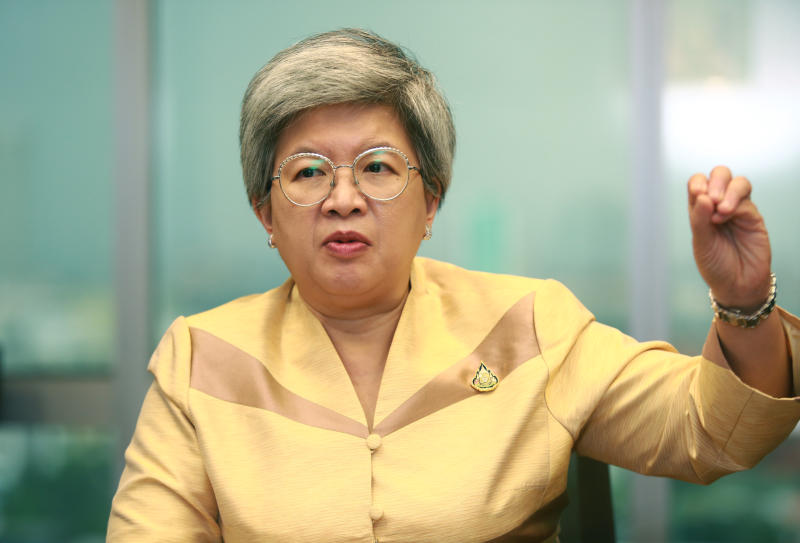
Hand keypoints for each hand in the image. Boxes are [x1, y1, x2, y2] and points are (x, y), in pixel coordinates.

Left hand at [688, 166, 771, 309]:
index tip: (698, 195)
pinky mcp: (752, 216)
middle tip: (711, 200)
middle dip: (715, 181)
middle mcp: (718, 206)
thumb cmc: (715, 265)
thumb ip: (699, 220)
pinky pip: (747, 198)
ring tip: (721, 211)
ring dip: (727, 190)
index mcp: (700, 211)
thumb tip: (702, 196)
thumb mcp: (701, 244)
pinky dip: (735, 202)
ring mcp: (737, 210)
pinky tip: (726, 216)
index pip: (697, 183)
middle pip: (719, 175)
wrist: (738, 284)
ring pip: (737, 182)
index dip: (697, 183)